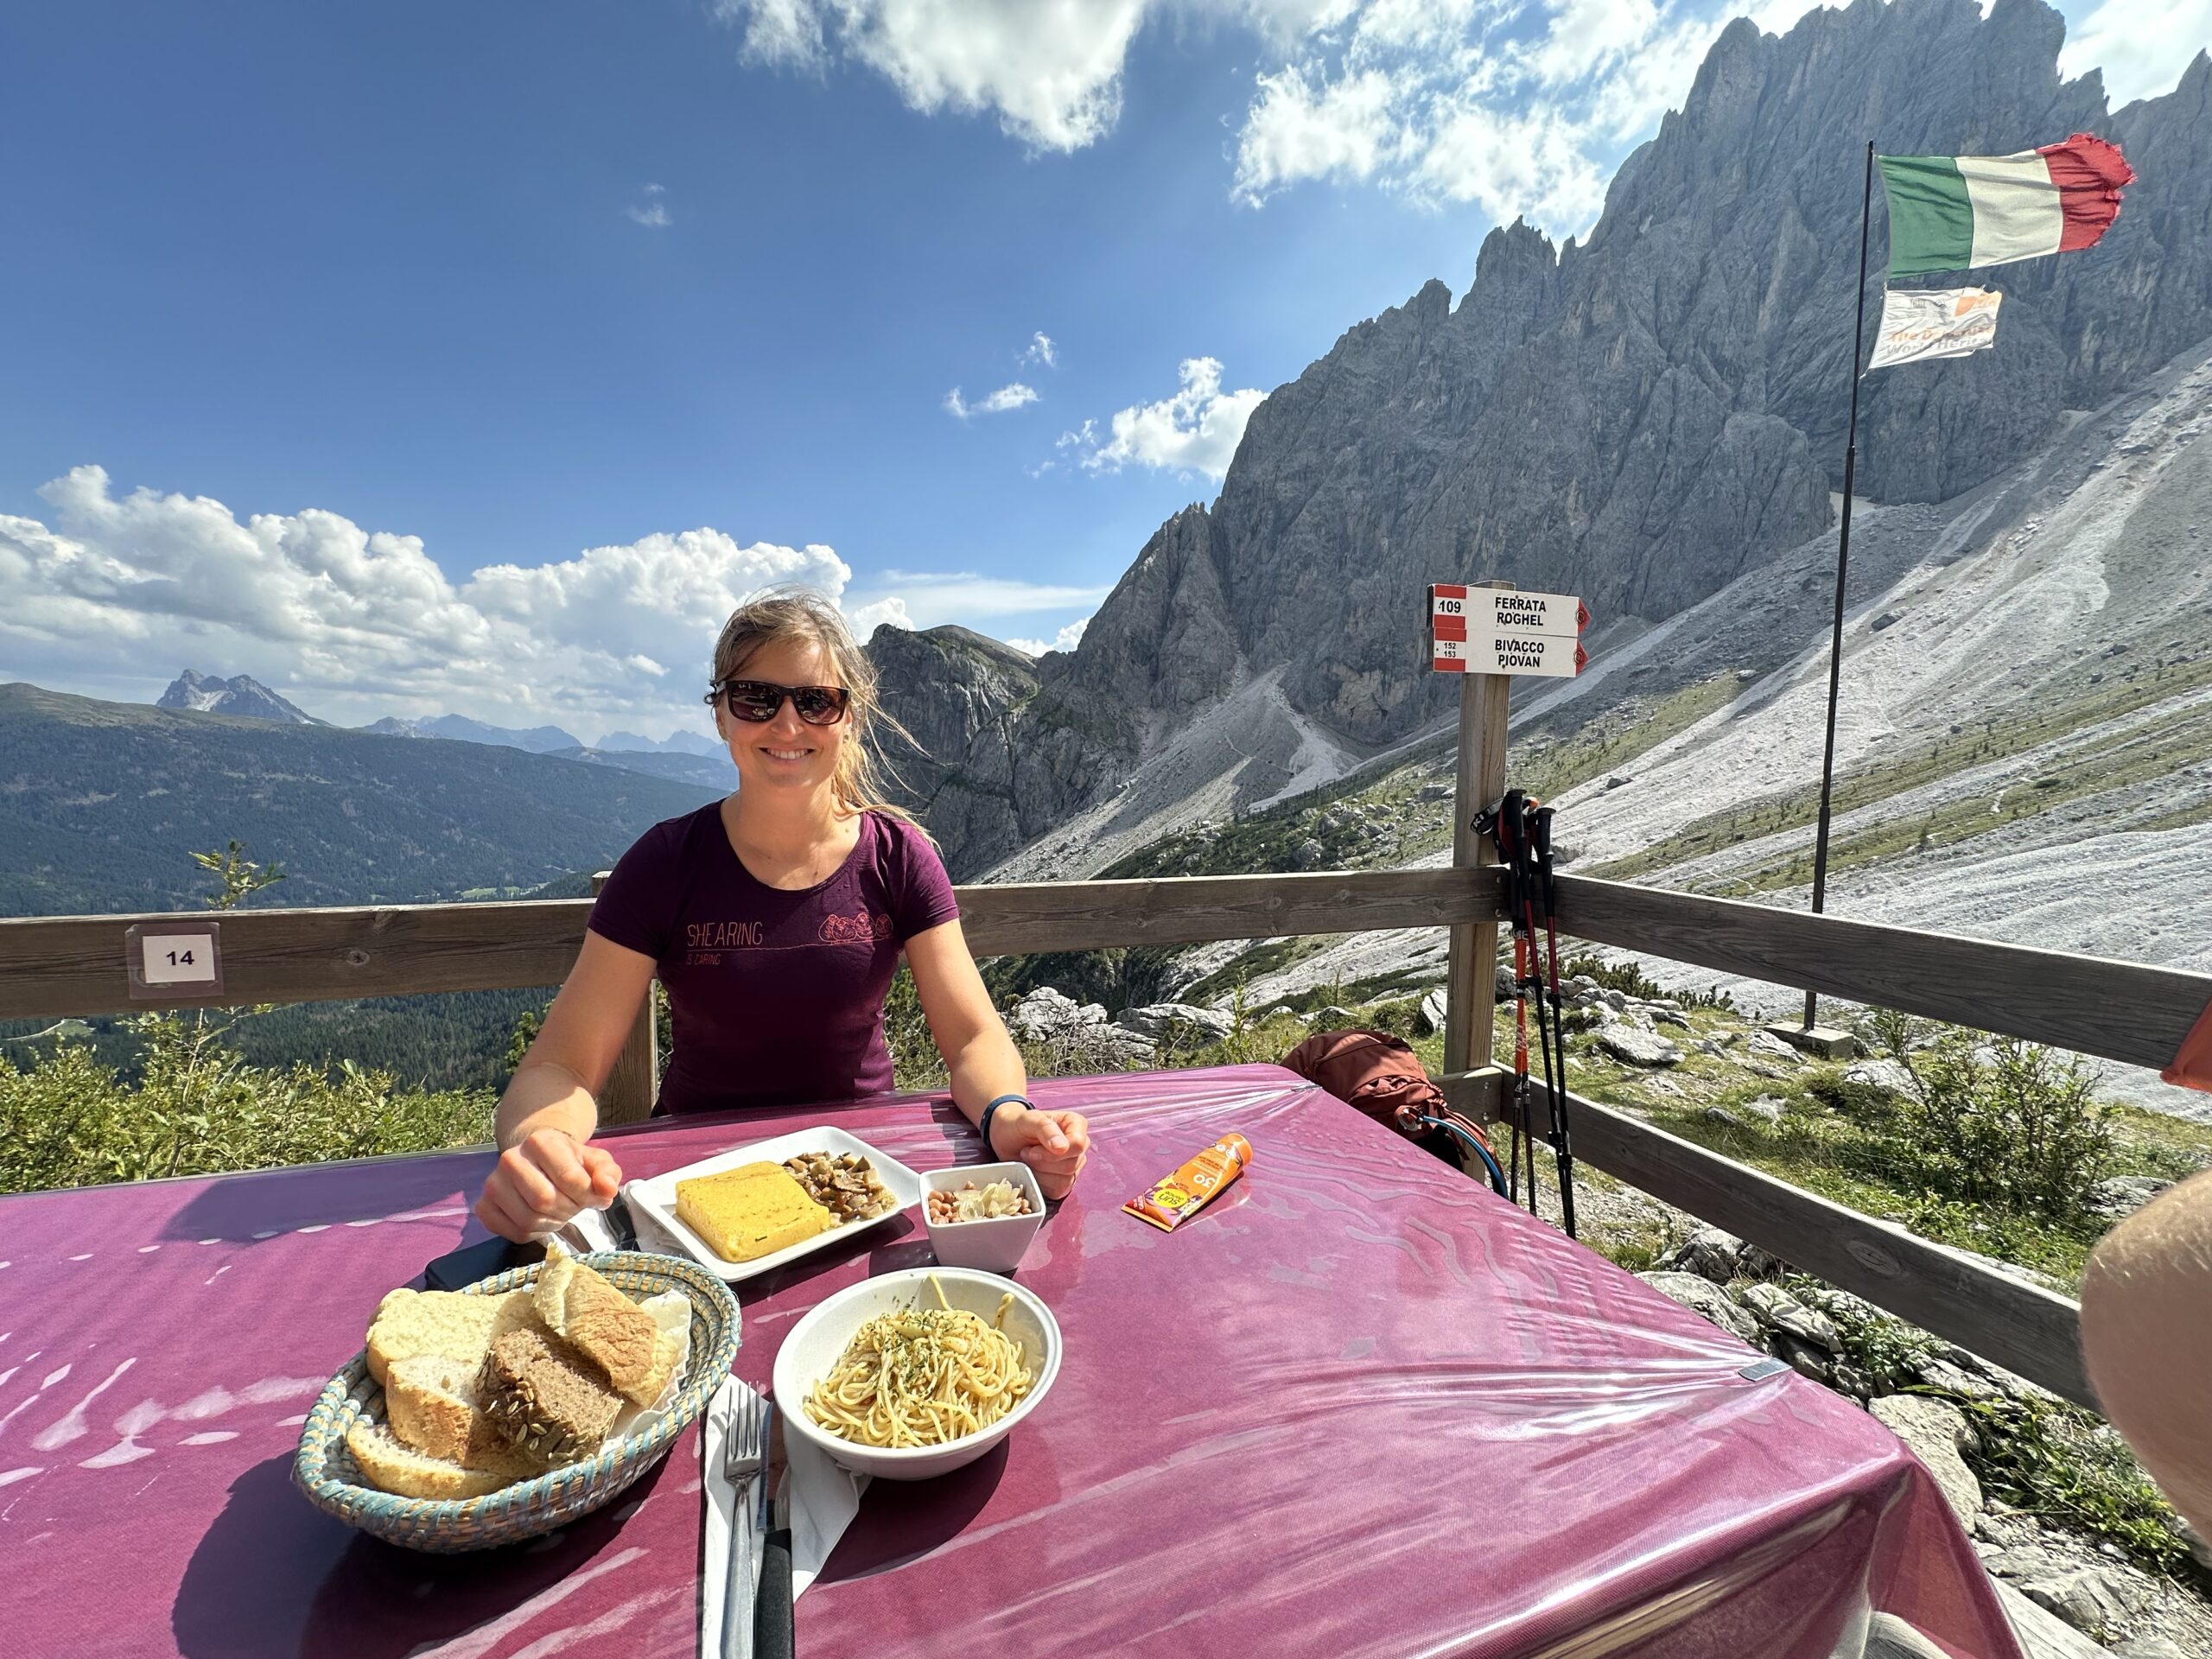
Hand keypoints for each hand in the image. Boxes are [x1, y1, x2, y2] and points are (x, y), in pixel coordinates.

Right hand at [473, 1128, 621, 1241]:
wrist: (539, 1161)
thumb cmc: (571, 1163)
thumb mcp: (596, 1162)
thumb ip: (607, 1173)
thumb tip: (607, 1189)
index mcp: (540, 1142)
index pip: (569, 1179)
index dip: (588, 1196)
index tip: (594, 1197)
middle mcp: (510, 1159)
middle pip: (545, 1201)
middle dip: (569, 1210)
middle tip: (575, 1206)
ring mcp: (493, 1183)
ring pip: (528, 1220)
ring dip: (552, 1224)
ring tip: (560, 1212)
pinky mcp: (484, 1206)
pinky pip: (513, 1233)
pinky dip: (534, 1234)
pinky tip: (542, 1220)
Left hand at [990, 1107, 1089, 1199]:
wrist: (1005, 1139)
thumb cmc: (1016, 1125)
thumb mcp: (1026, 1120)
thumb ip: (1045, 1129)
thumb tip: (1062, 1148)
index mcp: (1076, 1124)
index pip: (1077, 1144)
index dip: (1053, 1152)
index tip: (1032, 1149)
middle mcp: (1079, 1146)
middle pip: (1070, 1165)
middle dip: (1042, 1162)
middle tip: (1025, 1152)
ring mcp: (1074, 1165)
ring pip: (1065, 1181)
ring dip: (1039, 1173)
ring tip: (1028, 1160)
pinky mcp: (1065, 1183)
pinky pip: (1058, 1191)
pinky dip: (1040, 1184)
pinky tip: (1031, 1172)